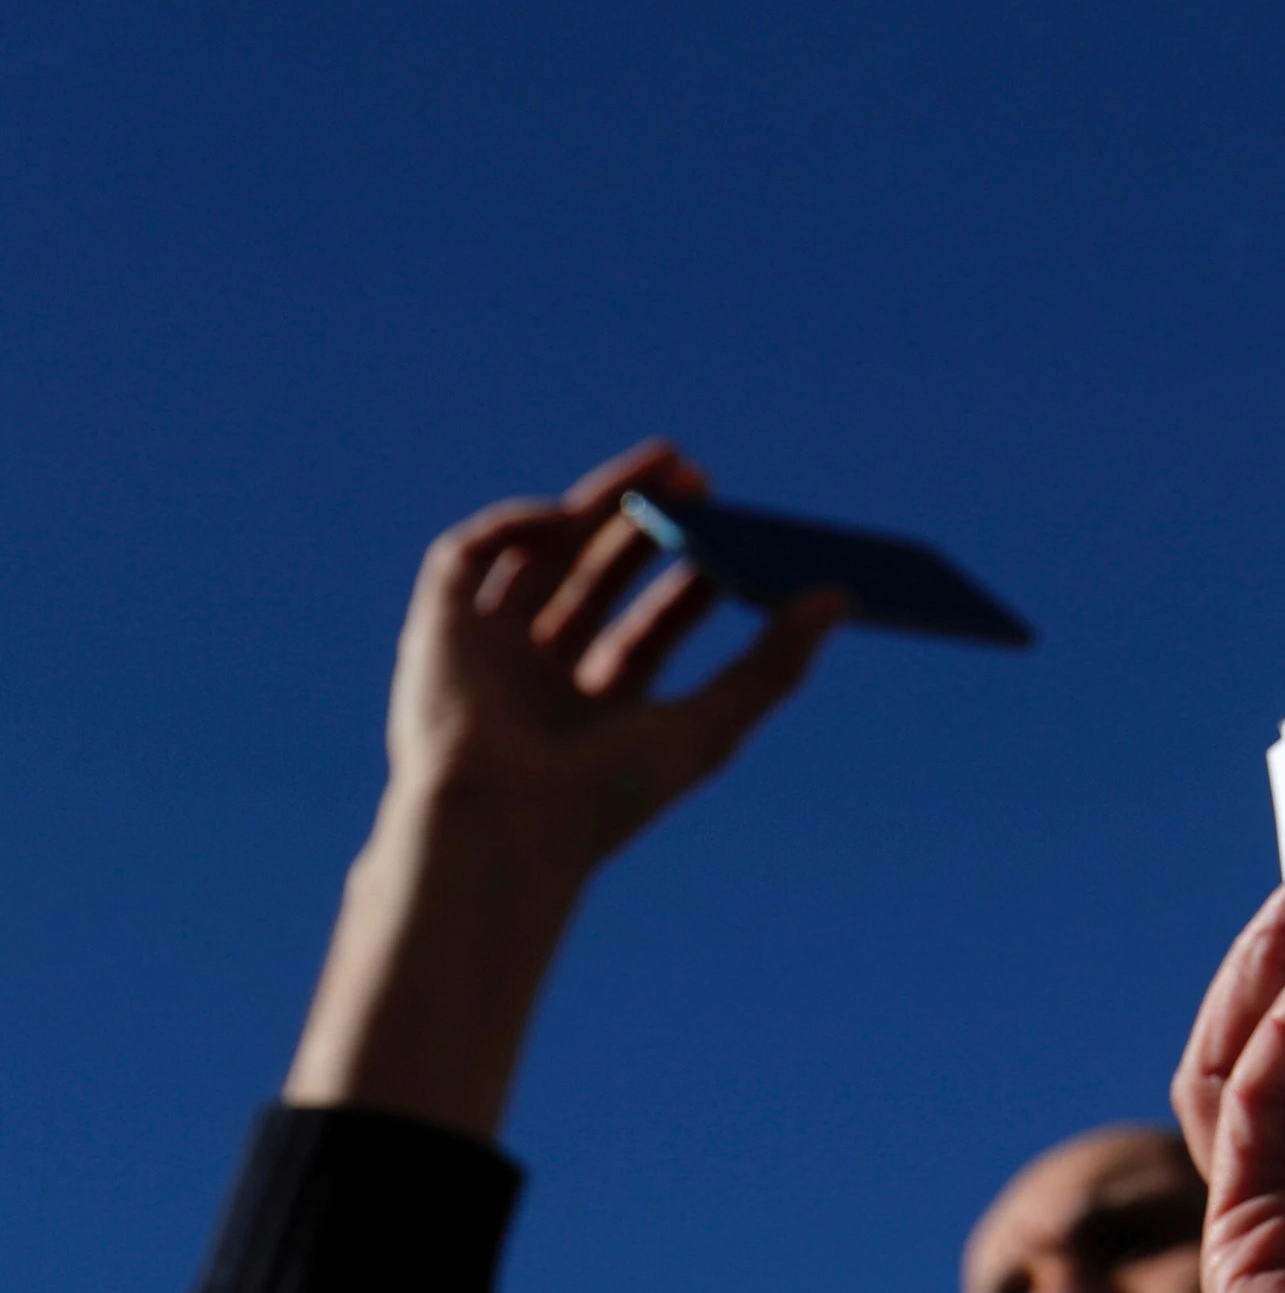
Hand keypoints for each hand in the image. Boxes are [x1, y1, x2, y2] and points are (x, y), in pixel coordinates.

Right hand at [380, 439, 836, 875]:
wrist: (503, 828)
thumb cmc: (603, 797)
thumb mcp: (709, 725)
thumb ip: (773, 664)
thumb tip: (837, 597)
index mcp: (601, 710)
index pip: (652, 628)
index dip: (694, 578)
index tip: (741, 534)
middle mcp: (544, 676)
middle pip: (600, 580)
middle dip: (648, 525)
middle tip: (701, 477)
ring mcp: (490, 651)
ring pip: (544, 556)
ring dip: (594, 506)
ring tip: (661, 465)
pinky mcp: (438, 630)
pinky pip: (471, 555)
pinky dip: (519, 524)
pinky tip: (573, 513)